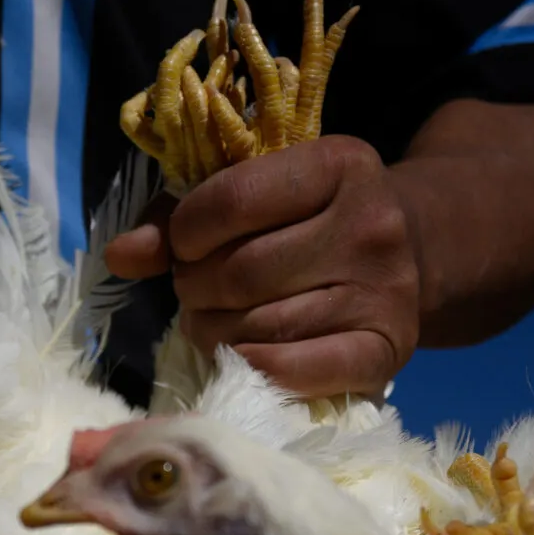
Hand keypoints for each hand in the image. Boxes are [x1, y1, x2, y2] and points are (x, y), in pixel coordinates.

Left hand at [102, 134, 419, 397]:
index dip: (186, 232)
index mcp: (339, 164)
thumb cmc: (312, 218)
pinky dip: (251, 368)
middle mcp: (371, 223)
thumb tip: (121, 255)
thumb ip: (183, 217)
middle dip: (195, 288)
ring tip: (218, 320)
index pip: (232, 201)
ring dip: (214, 332)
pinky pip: (294, 370)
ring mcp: (384, 290)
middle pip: (239, 273)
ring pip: (257, 327)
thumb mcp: (261, 191)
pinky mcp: (386, 348)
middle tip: (197, 290)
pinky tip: (243, 355)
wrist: (412, 251)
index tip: (184, 245)